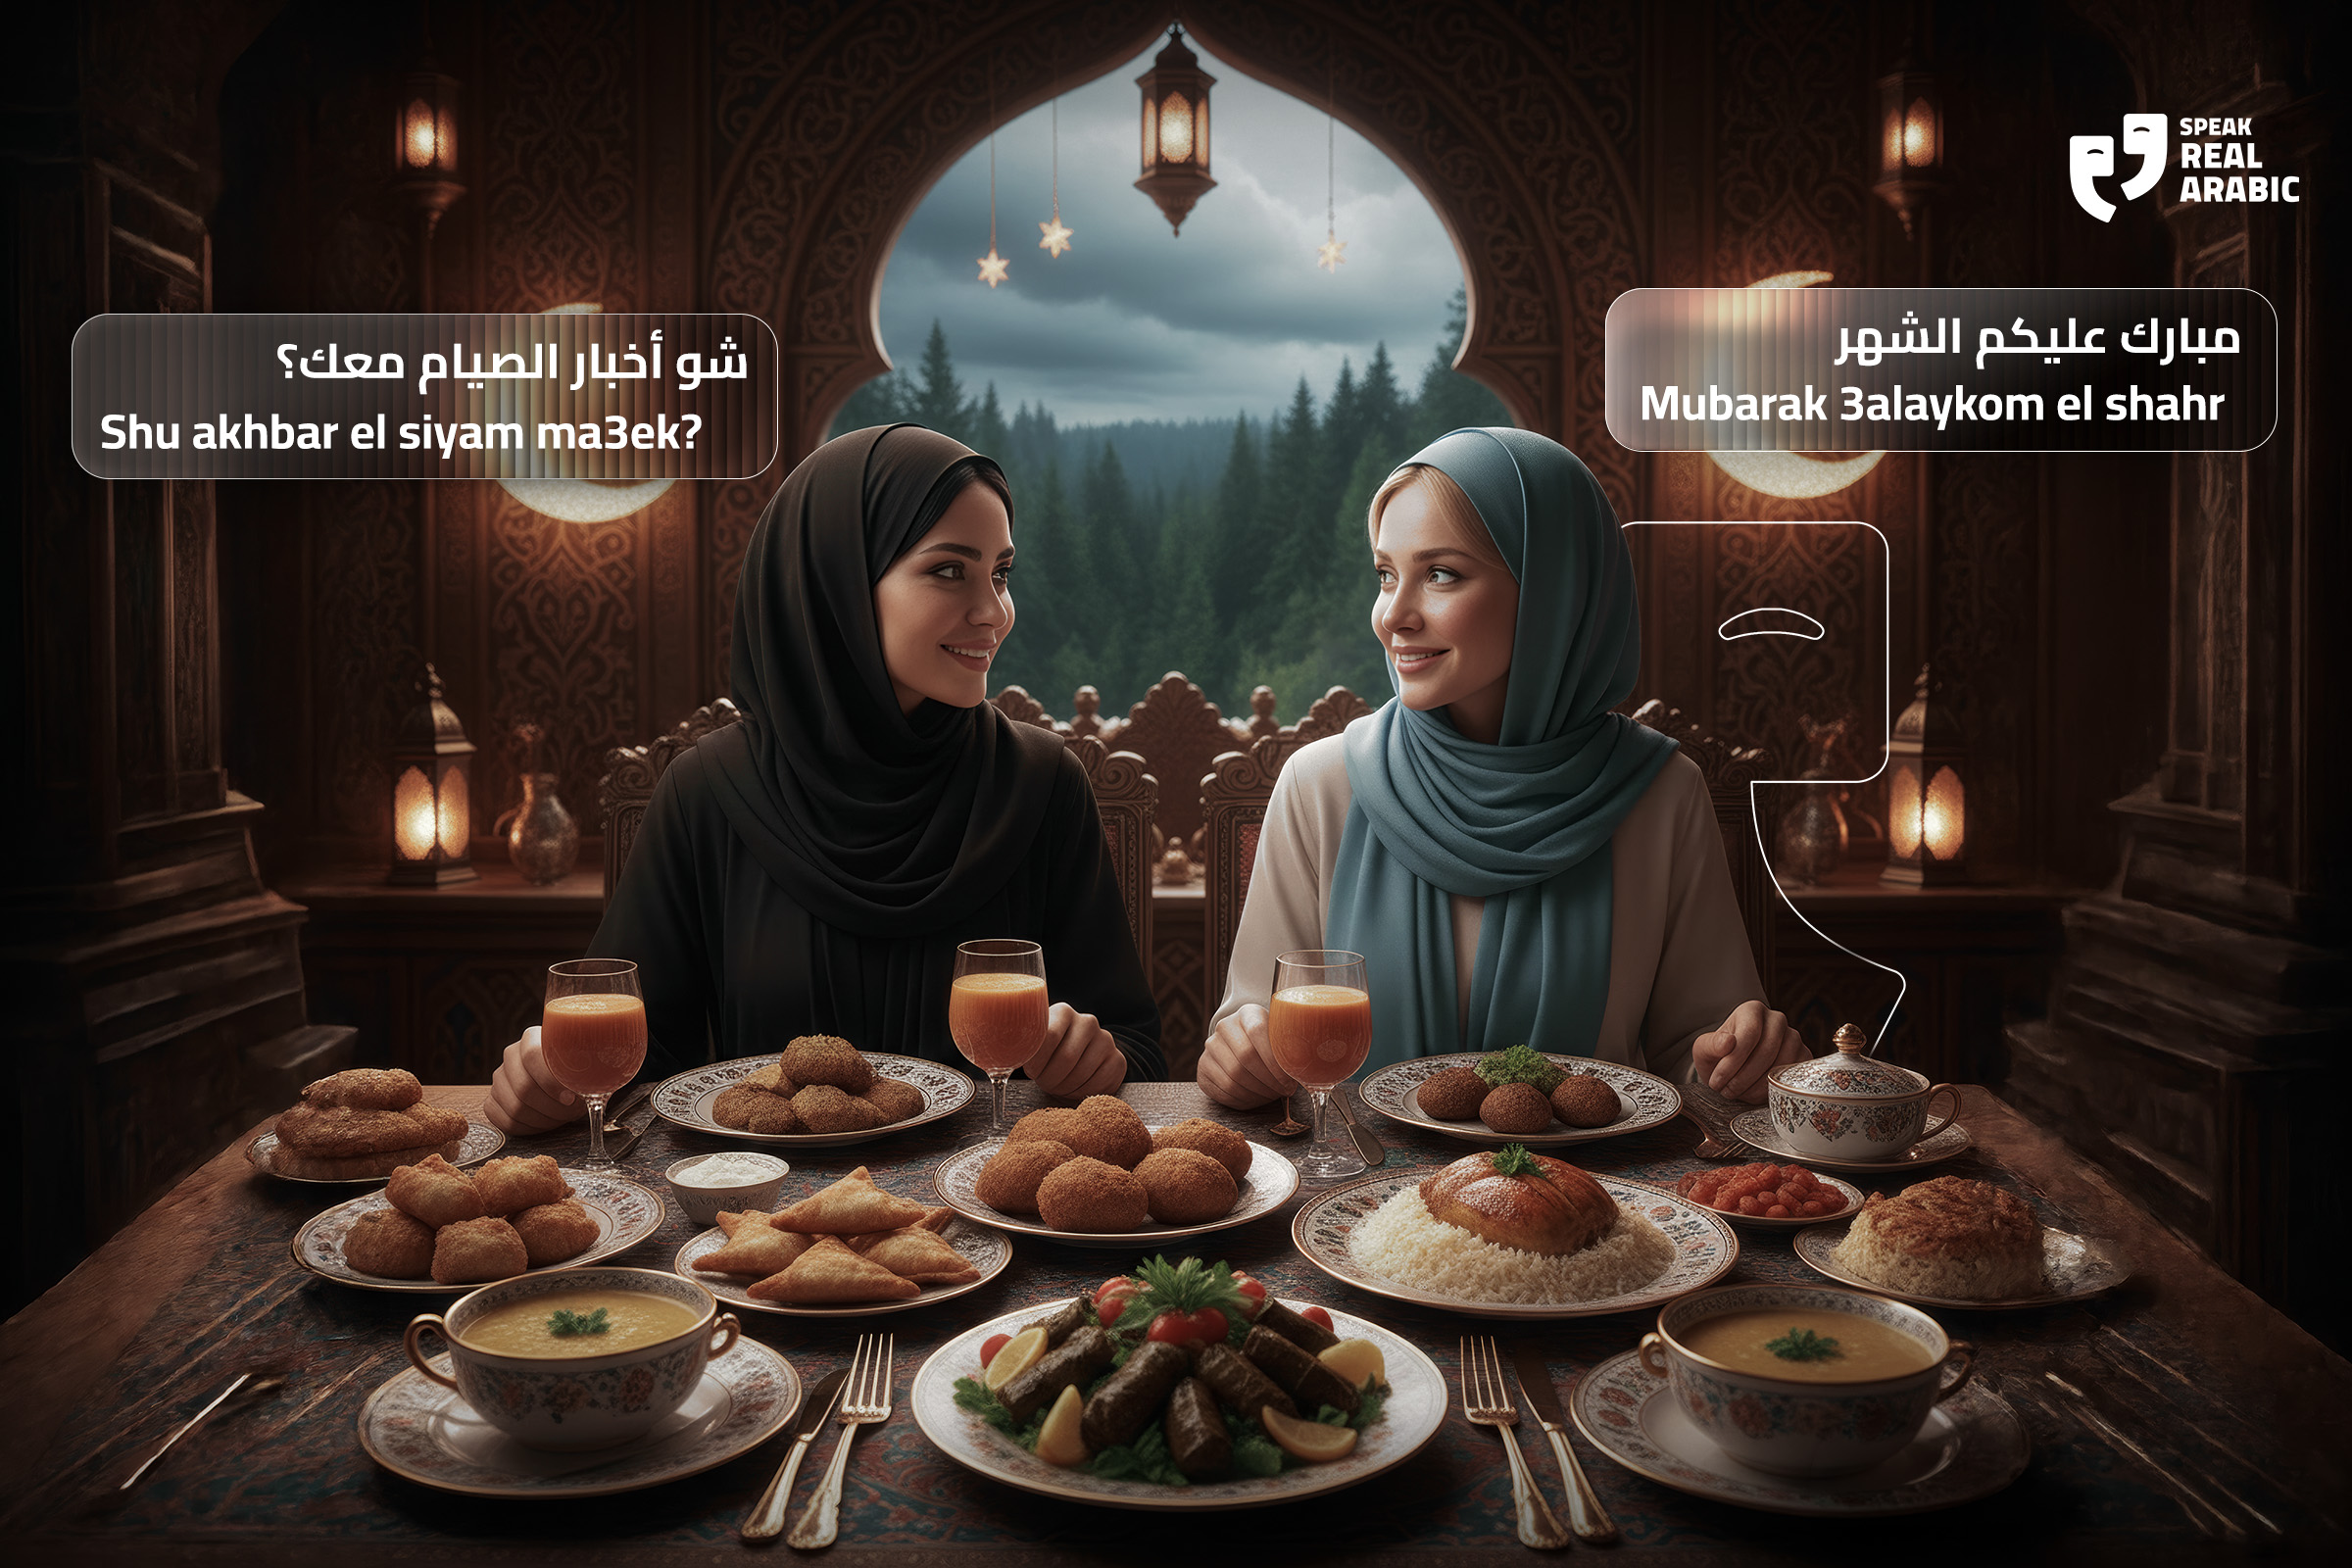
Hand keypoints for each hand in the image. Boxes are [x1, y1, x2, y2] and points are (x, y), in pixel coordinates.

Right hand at [485, 1026, 589, 1133]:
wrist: (568, 1082)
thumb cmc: (580, 1073)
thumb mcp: (589, 1066)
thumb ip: (590, 1070)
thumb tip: (594, 1087)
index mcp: (532, 1038)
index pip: (532, 1056)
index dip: (551, 1082)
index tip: (570, 1097)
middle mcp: (511, 1055)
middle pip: (524, 1088)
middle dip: (552, 1107)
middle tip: (570, 1111)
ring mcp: (500, 1078)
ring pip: (514, 1108)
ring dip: (543, 1120)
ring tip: (560, 1116)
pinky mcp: (493, 1099)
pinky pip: (503, 1121)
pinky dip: (528, 1128)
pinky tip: (544, 1122)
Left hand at [1022, 1003, 1126, 1098]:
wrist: (1077, 1059)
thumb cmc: (1047, 1053)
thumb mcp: (1034, 1044)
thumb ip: (1020, 1045)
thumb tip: (999, 1057)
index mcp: (1063, 1012)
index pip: (1049, 1037)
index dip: (1037, 1062)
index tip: (1032, 1072)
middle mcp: (1087, 1022)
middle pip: (1066, 1058)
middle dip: (1050, 1079)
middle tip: (1044, 1084)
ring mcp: (1106, 1040)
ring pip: (1081, 1073)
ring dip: (1064, 1088)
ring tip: (1057, 1086)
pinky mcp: (1118, 1060)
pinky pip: (1100, 1084)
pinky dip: (1082, 1093)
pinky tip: (1074, 1089)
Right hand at [1196, 1004, 1299, 1109]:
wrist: (1244, 1042)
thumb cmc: (1271, 1043)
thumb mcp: (1282, 1036)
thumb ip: (1294, 1046)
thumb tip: (1312, 1071)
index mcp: (1247, 1013)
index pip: (1257, 1032)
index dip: (1274, 1061)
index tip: (1289, 1080)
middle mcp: (1225, 1026)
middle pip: (1245, 1058)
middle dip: (1268, 1081)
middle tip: (1283, 1092)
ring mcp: (1211, 1047)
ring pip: (1233, 1077)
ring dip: (1257, 1093)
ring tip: (1272, 1095)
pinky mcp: (1203, 1068)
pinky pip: (1223, 1090)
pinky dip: (1243, 1100)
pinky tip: (1256, 1099)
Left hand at [1690, 1000, 1807, 1101]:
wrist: (1734, 1069)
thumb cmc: (1719, 1056)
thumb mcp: (1704, 1050)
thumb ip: (1711, 1045)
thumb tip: (1728, 1042)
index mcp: (1752, 1010)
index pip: (1749, 1034)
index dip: (1732, 1062)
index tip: (1716, 1081)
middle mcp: (1777, 1020)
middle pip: (1766, 1052)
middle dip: (1742, 1077)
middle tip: (1725, 1091)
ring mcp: (1794, 1039)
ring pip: (1780, 1067)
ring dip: (1755, 1087)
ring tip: (1737, 1092)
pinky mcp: (1804, 1058)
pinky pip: (1792, 1078)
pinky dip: (1771, 1091)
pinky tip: (1754, 1093)